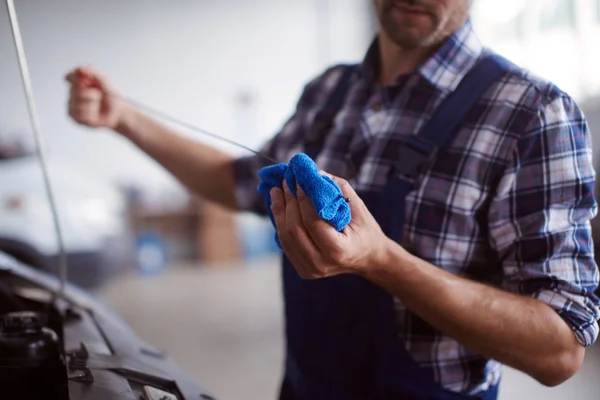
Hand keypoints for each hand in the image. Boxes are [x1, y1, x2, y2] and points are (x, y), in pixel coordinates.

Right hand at [65, 66, 126, 129]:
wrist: (118, 112)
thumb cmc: (110, 96)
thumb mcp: (104, 80)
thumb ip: (93, 71)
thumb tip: (79, 69)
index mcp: (76, 82)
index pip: (72, 77)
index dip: (82, 79)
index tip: (91, 82)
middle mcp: (72, 93)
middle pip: (76, 90)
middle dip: (92, 92)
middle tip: (98, 95)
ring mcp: (71, 106)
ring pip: (79, 102)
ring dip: (93, 103)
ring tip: (97, 104)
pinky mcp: (75, 118)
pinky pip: (81, 113)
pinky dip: (92, 112)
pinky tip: (94, 113)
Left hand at [270, 172, 391, 278]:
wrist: (368, 258)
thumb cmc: (365, 231)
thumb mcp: (358, 208)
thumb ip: (337, 189)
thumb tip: (313, 173)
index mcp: (338, 250)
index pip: (313, 222)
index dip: (303, 199)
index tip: (299, 180)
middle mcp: (321, 264)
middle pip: (294, 230)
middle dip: (288, 202)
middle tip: (286, 182)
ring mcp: (310, 269)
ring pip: (285, 237)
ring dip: (279, 211)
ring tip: (277, 191)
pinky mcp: (302, 269)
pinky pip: (285, 243)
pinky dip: (281, 222)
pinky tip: (279, 206)